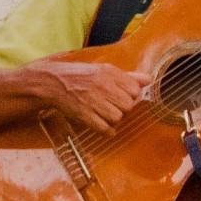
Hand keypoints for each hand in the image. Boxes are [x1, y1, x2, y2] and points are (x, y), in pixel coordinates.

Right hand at [22, 59, 150, 135]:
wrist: (52, 83)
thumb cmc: (79, 76)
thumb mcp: (104, 70)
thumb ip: (128, 76)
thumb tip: (149, 80)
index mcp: (110, 73)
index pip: (135, 90)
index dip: (130, 96)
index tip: (121, 96)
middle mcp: (103, 86)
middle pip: (128, 106)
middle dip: (122, 108)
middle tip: (112, 106)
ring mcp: (94, 101)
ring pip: (118, 118)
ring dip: (113, 119)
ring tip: (104, 114)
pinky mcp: (85, 114)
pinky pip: (105, 128)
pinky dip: (107, 130)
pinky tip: (102, 126)